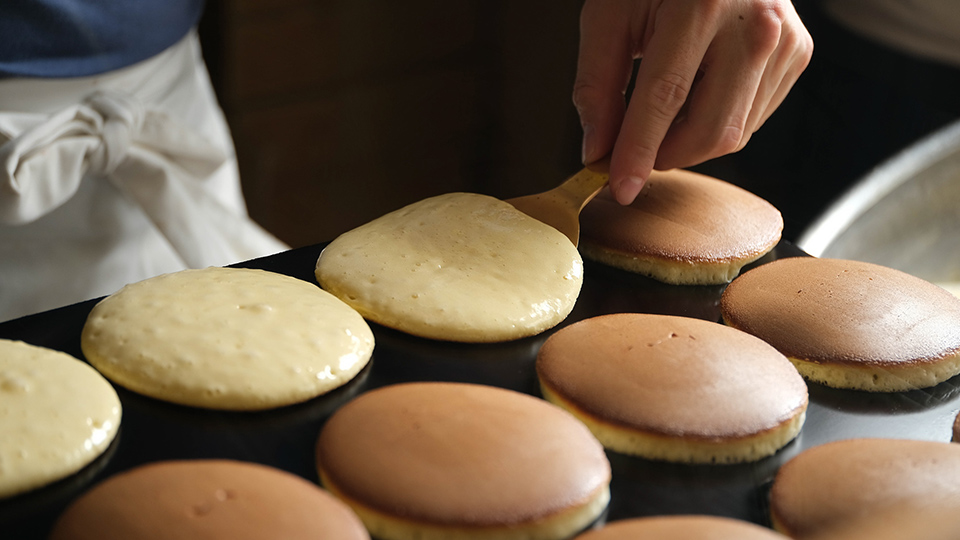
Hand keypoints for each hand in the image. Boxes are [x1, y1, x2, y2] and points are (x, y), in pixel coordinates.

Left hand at [574, 0, 812, 203]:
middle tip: (633, 154)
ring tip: (662, 114)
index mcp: (702, 4)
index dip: (639, 151)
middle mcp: (754, 24)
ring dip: (688, 143)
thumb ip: (597, 84)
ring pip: (734, 133)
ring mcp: (784, 41)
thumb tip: (598, 148)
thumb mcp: (610, 15)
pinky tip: (697, 97)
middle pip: (710, 130)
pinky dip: (717, 124)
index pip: (665, 99)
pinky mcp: (797, 54)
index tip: (619, 187)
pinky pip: (753, 119)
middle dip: (665, 157)